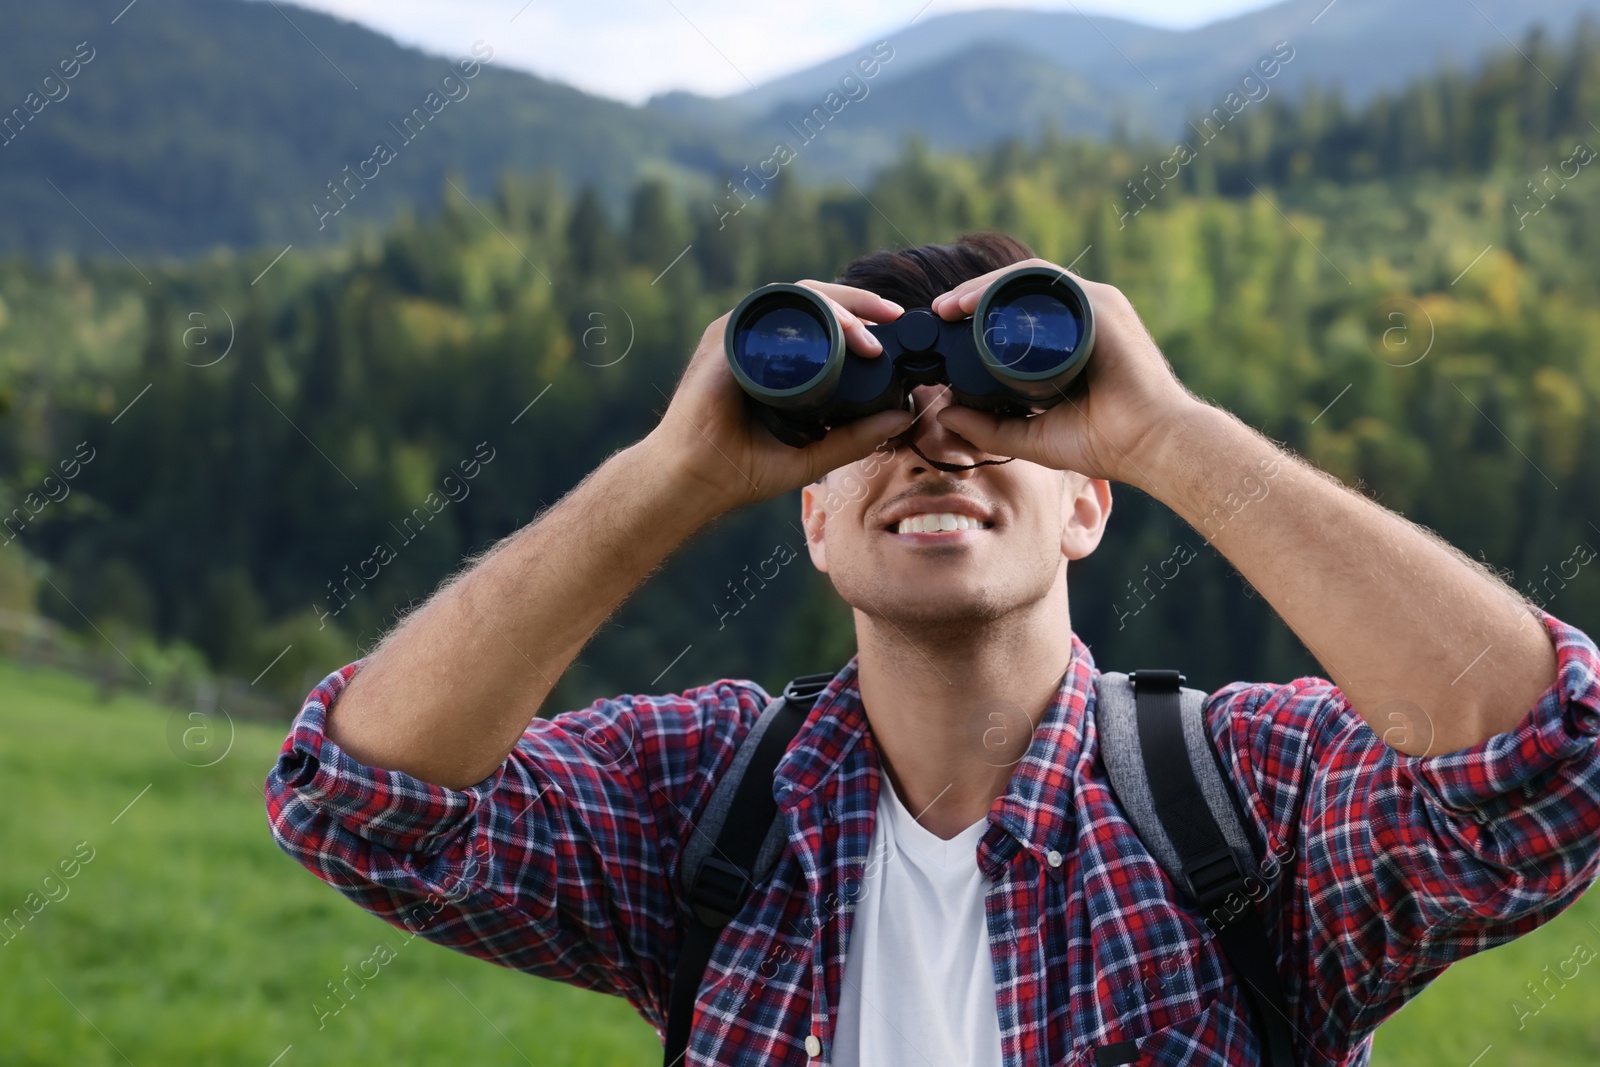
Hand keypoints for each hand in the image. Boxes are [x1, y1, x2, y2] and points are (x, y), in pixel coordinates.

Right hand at [643, 281, 915, 516]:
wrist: (694, 481)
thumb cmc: (742, 468)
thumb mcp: (813, 453)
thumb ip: (856, 437)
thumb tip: (903, 416)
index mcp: (775, 356)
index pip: (822, 320)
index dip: (860, 316)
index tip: (896, 326)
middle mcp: (756, 338)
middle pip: (813, 299)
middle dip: (858, 303)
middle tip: (893, 318)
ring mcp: (738, 334)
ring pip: (796, 299)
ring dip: (838, 307)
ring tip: (868, 334)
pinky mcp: (724, 340)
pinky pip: (769, 313)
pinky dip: (805, 316)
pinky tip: (834, 331)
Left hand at [929, 259, 1201, 486]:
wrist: (1152, 447)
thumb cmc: (1106, 441)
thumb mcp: (1032, 436)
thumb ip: (989, 428)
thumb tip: (943, 412)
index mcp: (1071, 337)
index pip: (1017, 310)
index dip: (977, 312)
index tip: (944, 325)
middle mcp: (1083, 314)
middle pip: (1018, 289)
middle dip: (973, 295)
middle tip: (939, 311)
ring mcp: (1094, 305)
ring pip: (1027, 280)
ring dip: (983, 287)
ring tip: (950, 307)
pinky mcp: (1102, 307)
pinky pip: (1047, 283)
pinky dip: (1007, 287)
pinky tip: (977, 302)